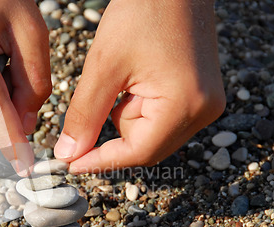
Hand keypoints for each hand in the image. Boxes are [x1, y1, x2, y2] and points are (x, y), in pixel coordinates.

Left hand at [54, 0, 225, 173]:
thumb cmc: (142, 11)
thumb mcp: (104, 67)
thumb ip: (83, 116)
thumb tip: (67, 154)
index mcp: (185, 105)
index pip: (137, 152)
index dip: (100, 162)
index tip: (69, 164)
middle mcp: (204, 111)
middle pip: (146, 147)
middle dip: (114, 132)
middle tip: (97, 101)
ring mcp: (206, 104)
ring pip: (151, 134)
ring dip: (126, 116)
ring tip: (125, 77)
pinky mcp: (200, 95)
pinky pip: (161, 119)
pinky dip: (138, 108)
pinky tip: (135, 79)